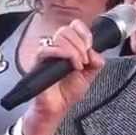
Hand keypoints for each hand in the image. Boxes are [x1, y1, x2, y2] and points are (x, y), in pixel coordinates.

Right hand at [22, 20, 104, 134]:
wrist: (57, 108)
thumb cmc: (67, 92)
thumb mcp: (90, 76)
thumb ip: (96, 62)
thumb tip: (95, 53)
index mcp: (69, 47)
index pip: (74, 26)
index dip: (84, 32)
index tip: (90, 46)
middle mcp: (57, 48)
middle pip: (66, 29)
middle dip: (81, 44)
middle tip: (85, 60)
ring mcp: (48, 54)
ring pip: (59, 37)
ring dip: (74, 50)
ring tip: (78, 66)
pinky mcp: (39, 62)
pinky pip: (47, 49)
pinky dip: (63, 54)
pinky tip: (71, 66)